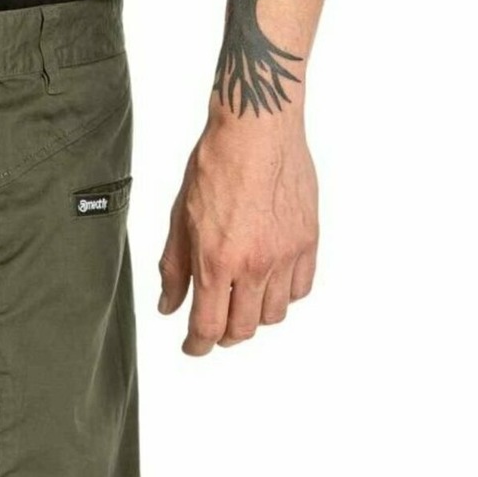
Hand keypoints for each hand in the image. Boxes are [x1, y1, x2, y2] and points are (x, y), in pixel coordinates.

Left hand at [158, 106, 318, 355]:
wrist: (257, 128)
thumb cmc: (214, 165)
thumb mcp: (180, 218)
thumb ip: (174, 268)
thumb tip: (168, 307)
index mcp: (217, 261)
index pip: (207, 327)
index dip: (197, 346)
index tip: (192, 348)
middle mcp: (254, 265)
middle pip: (242, 330)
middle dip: (224, 336)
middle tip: (215, 327)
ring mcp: (285, 255)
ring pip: (273, 315)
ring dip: (254, 316)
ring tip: (242, 300)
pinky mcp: (308, 241)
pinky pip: (300, 289)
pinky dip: (284, 295)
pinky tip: (269, 282)